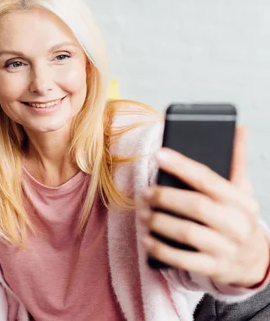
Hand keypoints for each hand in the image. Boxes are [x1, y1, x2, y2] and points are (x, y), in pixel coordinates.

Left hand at [139, 127, 268, 287]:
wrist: (255, 262)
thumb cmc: (239, 219)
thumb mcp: (243, 191)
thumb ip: (236, 162)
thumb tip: (239, 129)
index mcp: (240, 202)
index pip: (208, 179)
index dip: (182, 165)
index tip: (158, 154)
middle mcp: (235, 225)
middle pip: (196, 207)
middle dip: (166, 197)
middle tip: (145, 192)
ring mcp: (225, 248)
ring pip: (188, 234)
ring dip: (160, 223)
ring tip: (142, 214)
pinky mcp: (213, 268)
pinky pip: (184, 260)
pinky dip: (162, 250)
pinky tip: (147, 240)